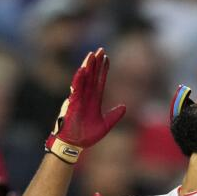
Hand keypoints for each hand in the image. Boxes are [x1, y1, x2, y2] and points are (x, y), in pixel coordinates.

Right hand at [45, 48, 126, 164]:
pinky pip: (75, 89)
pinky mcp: (72, 104)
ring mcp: (79, 99)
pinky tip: (82, 69)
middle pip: (92, 76)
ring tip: (91, 55)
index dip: (103, 70)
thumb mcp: (105, 125)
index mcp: (94, 100)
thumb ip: (114, 116)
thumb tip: (124, 107)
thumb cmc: (86, 136)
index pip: (100, 81)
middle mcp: (86, 97)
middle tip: (100, 49)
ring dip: (87, 67)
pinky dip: (78, 79)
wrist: (74, 146)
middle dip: (96, 63)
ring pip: (83, 79)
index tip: (107, 58)